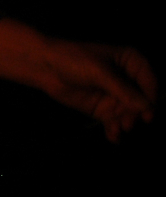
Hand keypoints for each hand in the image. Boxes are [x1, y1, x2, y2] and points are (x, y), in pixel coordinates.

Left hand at [34, 39, 156, 142]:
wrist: (45, 67)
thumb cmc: (73, 60)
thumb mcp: (99, 71)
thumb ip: (122, 89)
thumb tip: (147, 106)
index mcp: (131, 62)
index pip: (150, 82)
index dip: (151, 98)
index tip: (147, 112)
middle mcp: (128, 80)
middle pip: (142, 102)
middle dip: (137, 114)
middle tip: (128, 123)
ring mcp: (117, 96)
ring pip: (130, 114)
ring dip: (126, 124)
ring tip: (117, 128)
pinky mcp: (105, 109)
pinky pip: (116, 122)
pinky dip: (115, 130)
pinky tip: (112, 136)